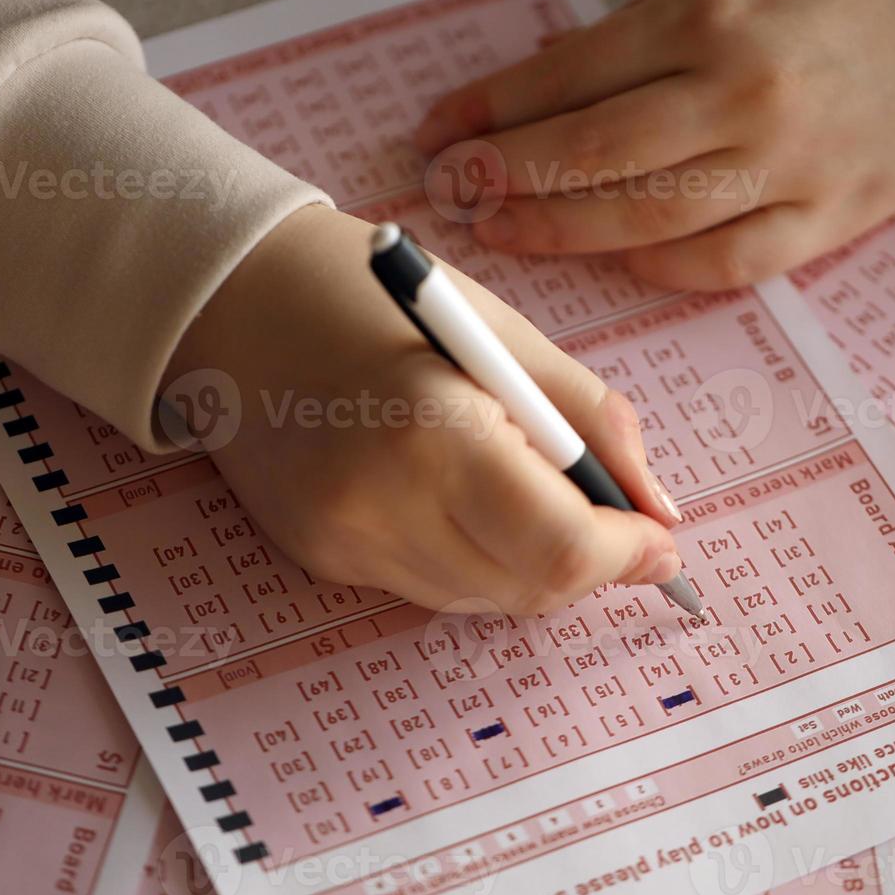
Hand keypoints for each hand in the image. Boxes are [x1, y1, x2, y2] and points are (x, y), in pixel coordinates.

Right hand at [162, 205, 683, 614]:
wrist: (233, 299)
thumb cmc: (376, 296)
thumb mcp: (503, 333)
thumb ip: (594, 423)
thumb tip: (659, 508)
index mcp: (435, 432)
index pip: (560, 547)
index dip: (628, 555)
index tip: (661, 540)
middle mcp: (380, 505)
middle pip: (527, 590)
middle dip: (589, 564)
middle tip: (612, 518)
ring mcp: (341, 542)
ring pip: (481, 599)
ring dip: (530, 562)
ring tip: (525, 486)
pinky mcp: (318, 558)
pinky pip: (428, 585)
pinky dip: (471, 555)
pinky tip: (458, 494)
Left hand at [415, 0, 894, 288]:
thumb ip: (652, 22)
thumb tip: (552, 78)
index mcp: (716, 15)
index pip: (573, 73)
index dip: (493, 108)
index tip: (439, 129)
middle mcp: (744, 95)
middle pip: (593, 152)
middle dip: (504, 175)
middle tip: (451, 189)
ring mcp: (789, 166)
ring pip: (647, 216)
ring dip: (561, 229)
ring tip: (504, 229)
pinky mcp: (830, 220)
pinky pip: (727, 262)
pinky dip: (662, 266)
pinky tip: (614, 258)